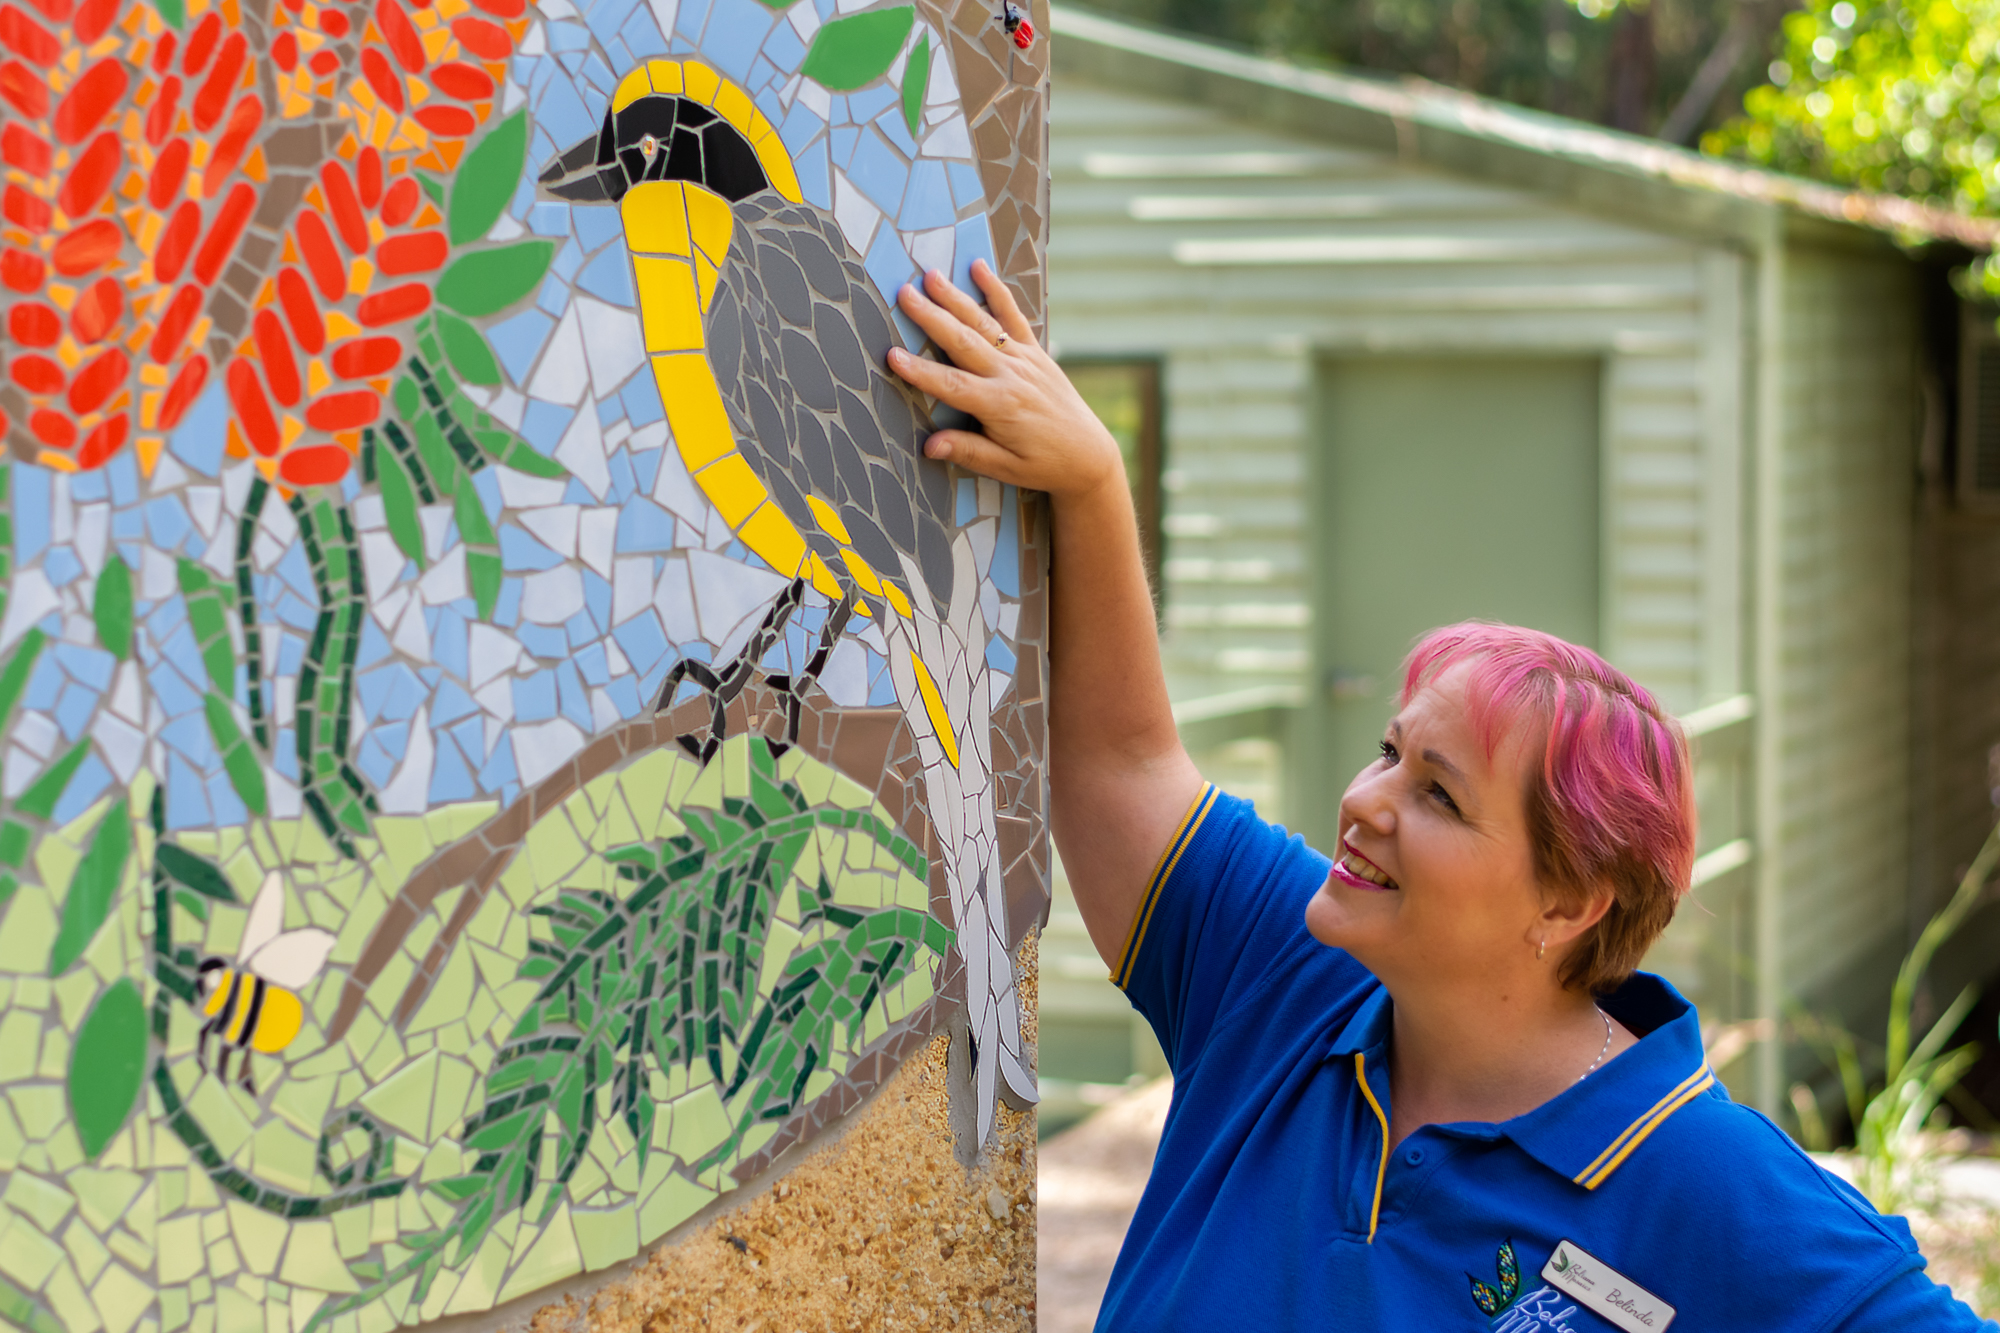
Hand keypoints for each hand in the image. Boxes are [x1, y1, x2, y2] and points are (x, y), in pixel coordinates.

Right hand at [887, 261, 1124, 502]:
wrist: (1088, 456)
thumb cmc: (1043, 465)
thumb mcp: (1005, 468)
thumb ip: (968, 452)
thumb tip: (930, 445)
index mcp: (1000, 406)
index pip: (951, 385)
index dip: (919, 372)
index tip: (892, 355)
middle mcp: (1011, 376)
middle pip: (962, 342)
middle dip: (931, 317)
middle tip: (904, 294)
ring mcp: (1024, 360)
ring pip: (983, 323)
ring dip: (955, 298)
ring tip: (930, 276)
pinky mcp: (1035, 353)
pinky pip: (1014, 316)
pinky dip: (997, 291)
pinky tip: (979, 268)